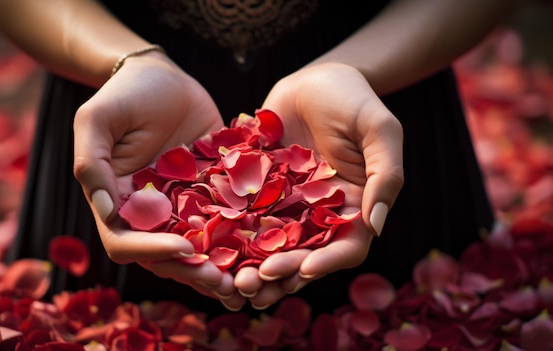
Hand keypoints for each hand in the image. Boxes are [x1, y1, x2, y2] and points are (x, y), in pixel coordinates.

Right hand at [73, 53, 244, 309]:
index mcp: (119, 203)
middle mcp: (151, 212)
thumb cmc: (124, 94)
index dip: (153, 252)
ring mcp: (183, 205)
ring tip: (249, 283)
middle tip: (225, 284)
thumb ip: (91, 163)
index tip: (185, 249)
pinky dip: (243, 240)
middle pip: (168, 256)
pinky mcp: (211, 192)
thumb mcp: (97, 120)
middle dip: (194, 272)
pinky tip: (266, 253)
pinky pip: (226, 220)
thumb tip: (104, 207)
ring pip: (200, 247)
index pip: (127, 242)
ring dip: (221, 267)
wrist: (161, 75)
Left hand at [234, 63, 403, 308]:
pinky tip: (211, 247)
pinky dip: (231, 236)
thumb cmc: (354, 99)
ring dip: (252, 265)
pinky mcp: (260, 191)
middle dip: (281, 273)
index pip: (346, 246)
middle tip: (254, 285)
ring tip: (230, 281)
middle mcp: (321, 214)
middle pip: (304, 254)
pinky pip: (245, 217)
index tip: (304, 269)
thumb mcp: (379, 130)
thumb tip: (377, 225)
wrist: (315, 78)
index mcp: (355, 207)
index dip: (327, 262)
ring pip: (272, 244)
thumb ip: (384, 175)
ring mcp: (289, 205)